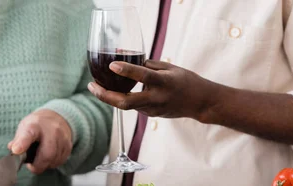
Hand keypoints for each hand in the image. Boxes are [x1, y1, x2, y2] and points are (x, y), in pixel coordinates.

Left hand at [8, 109, 72, 173]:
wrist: (56, 117)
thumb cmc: (37, 126)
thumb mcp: (24, 127)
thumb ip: (18, 140)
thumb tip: (12, 148)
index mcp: (35, 125)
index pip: (28, 134)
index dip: (22, 144)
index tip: (16, 150)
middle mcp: (51, 130)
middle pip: (47, 154)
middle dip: (38, 165)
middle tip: (32, 166)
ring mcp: (62, 137)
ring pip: (54, 160)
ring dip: (45, 164)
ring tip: (40, 159)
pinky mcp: (68, 145)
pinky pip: (60, 161)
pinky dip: (53, 163)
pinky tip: (49, 157)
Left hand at [87, 60, 219, 119]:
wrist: (200, 103)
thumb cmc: (185, 81)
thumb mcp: (169, 68)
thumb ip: (147, 64)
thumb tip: (124, 57)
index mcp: (163, 82)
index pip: (143, 76)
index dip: (127, 70)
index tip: (111, 65)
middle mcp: (157, 98)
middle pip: (126, 102)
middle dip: (105, 95)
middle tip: (92, 86)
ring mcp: (153, 109)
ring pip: (126, 105)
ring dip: (109, 96)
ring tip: (96, 85)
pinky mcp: (150, 115)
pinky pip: (132, 105)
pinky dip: (122, 98)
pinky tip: (113, 91)